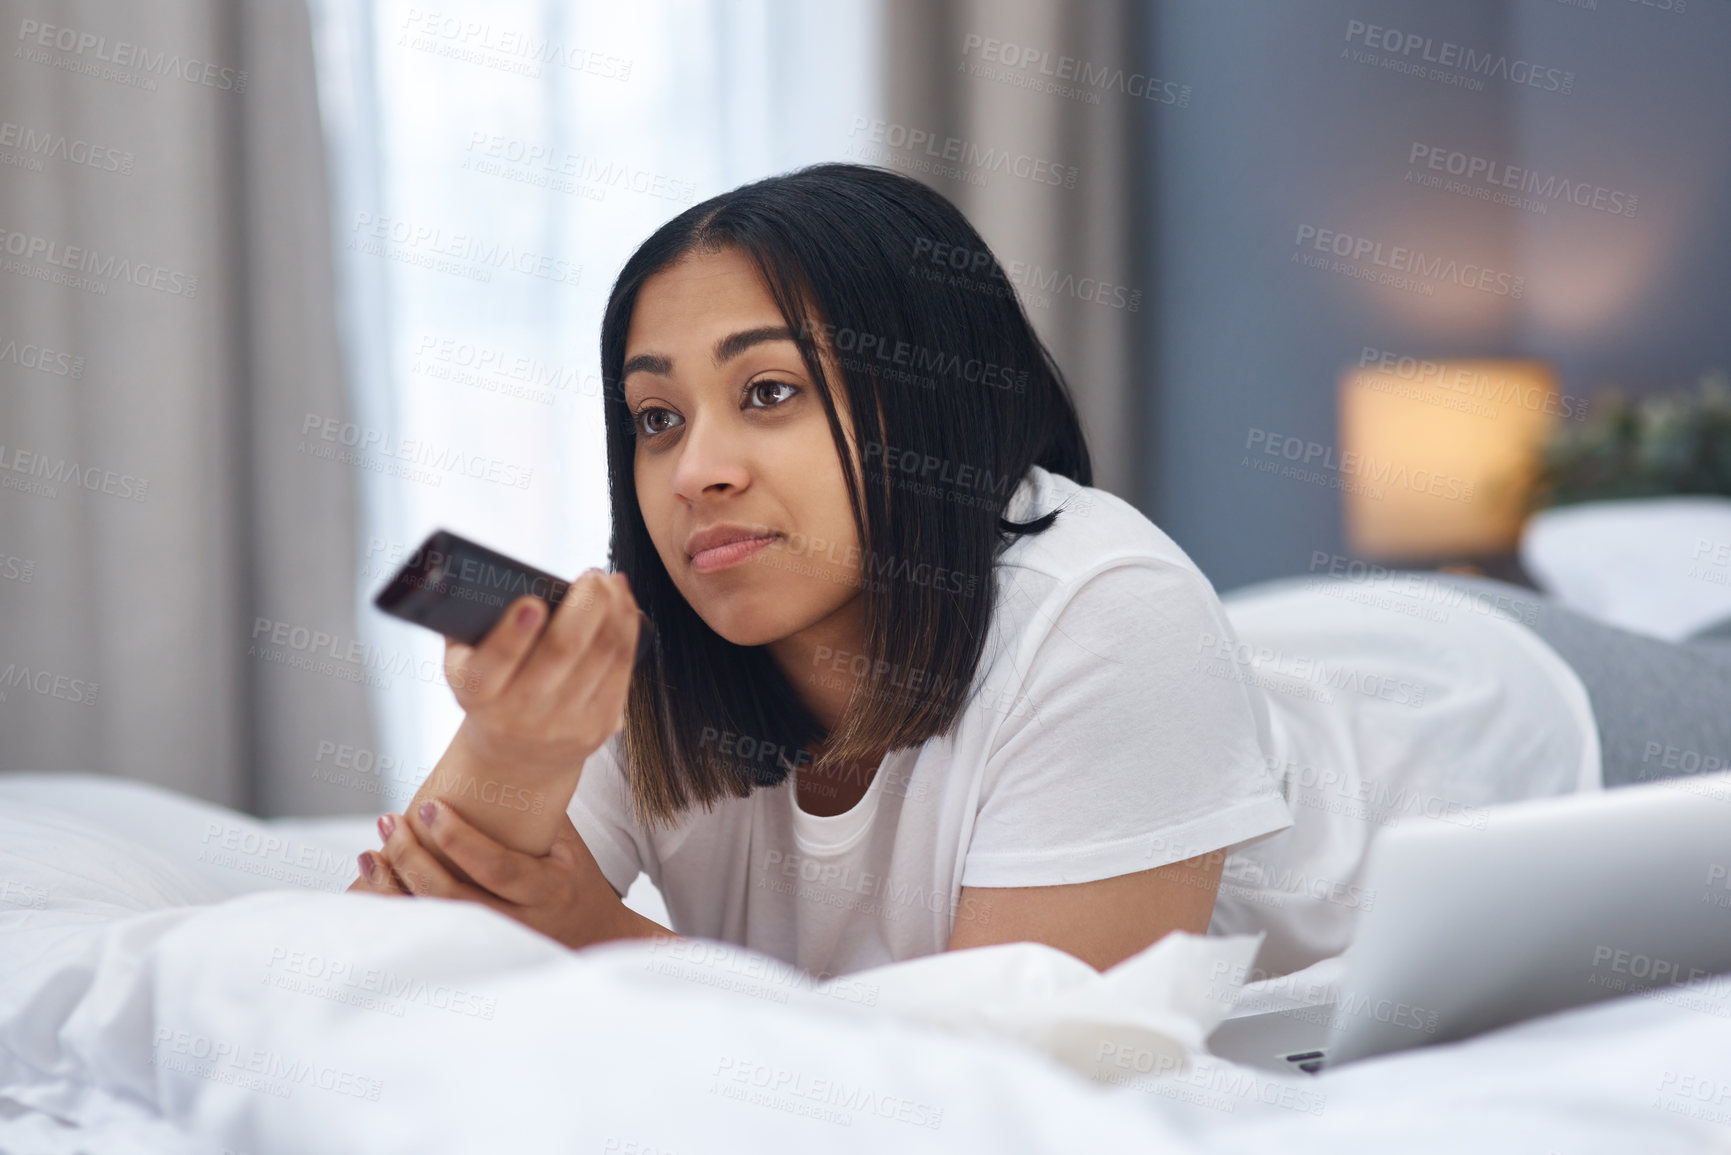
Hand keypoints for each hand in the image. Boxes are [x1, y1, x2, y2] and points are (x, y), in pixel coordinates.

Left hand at [349, 798, 624, 950]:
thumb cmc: (573, 877)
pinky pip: (424, 931)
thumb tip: (505, 753)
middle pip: (453, 898)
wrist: (588, 935)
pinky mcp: (471, 950)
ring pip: (433, 920)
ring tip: (369, 853)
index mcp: (546, 890)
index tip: (430, 806)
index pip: (497, 869)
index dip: (459, 840)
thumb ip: (539, 811)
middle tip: (389, 822)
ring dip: (394, 886)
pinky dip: (395, 907)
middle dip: (414, 859)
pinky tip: (370, 885)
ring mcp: (492, 941)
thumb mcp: (568, 845)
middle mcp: (518, 921)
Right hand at [445, 570, 640, 794]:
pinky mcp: (599, 726)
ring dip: (615, 609)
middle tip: (591, 576)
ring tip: (611, 583)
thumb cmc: (492, 691)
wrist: (517, 757)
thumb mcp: (465, 661)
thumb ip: (472, 622)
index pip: (492, 664)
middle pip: (563, 650)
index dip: (513, 634)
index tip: (531, 603)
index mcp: (476, 692)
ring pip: (603, 653)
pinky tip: (625, 606)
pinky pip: (623, 668)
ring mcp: (564, 724)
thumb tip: (504, 574)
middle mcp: (520, 714)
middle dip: (586, 603)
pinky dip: (628, 629)